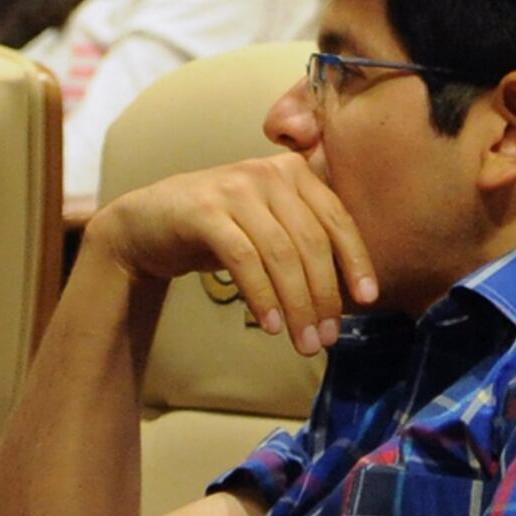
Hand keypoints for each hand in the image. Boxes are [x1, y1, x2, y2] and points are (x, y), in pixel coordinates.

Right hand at [89, 153, 380, 356]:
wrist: (146, 223)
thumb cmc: (219, 231)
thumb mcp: (268, 228)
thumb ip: (303, 242)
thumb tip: (349, 295)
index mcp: (296, 173)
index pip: (337, 221)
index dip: (355, 261)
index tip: (369, 300)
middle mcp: (270, 173)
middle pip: (311, 242)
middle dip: (324, 295)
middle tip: (328, 337)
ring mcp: (236, 188)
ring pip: (281, 254)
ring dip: (297, 304)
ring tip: (304, 343)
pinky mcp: (204, 211)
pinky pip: (244, 259)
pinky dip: (262, 295)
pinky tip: (271, 325)